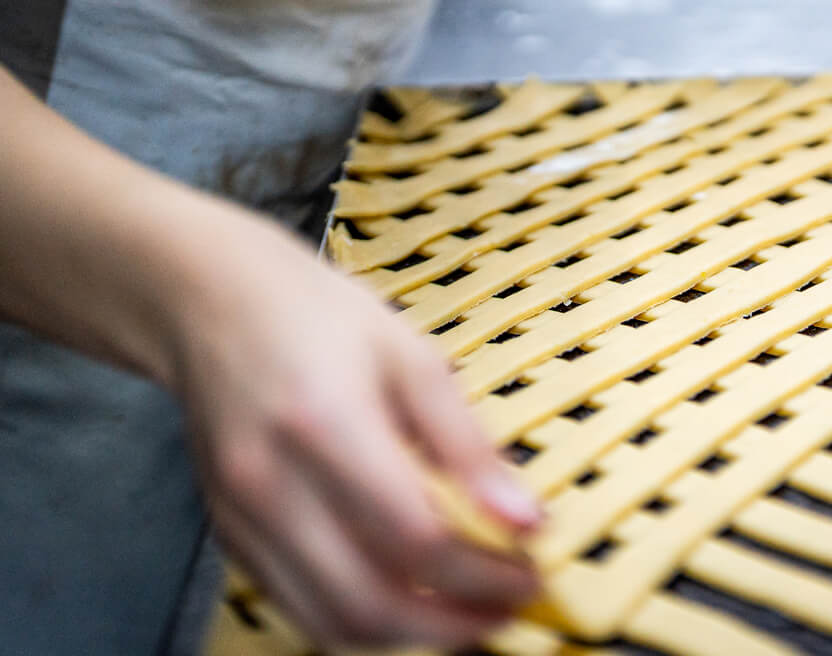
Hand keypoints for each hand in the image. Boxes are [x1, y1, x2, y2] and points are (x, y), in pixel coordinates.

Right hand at [162, 206, 540, 647]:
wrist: (210, 301)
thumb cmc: (313, 315)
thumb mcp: (411, 355)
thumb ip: (468, 443)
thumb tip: (524, 517)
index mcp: (326, 424)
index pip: (414, 538)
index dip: (482, 574)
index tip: (529, 573)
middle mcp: (273, 483)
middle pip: (369, 600)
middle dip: (452, 625)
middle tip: (506, 608)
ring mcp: (242, 517)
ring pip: (331, 621)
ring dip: (409, 636)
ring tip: (468, 615)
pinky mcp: (231, 535)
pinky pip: (300, 605)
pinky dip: (361, 618)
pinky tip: (409, 597)